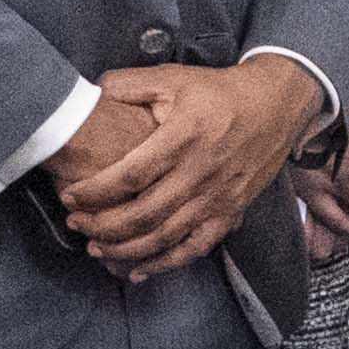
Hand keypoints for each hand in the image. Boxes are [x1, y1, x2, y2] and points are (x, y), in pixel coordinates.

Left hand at [51, 64, 304, 275]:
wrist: (278, 103)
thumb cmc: (221, 91)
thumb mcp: (174, 78)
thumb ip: (128, 84)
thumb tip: (89, 93)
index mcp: (183, 138)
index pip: (129, 175)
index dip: (94, 192)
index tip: (70, 196)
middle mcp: (200, 172)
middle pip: (141, 214)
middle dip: (100, 225)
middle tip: (75, 223)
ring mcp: (217, 196)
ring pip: (164, 236)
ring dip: (124, 248)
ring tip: (94, 246)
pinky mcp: (232, 210)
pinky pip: (196, 247)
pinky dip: (166, 264)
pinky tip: (138, 271)